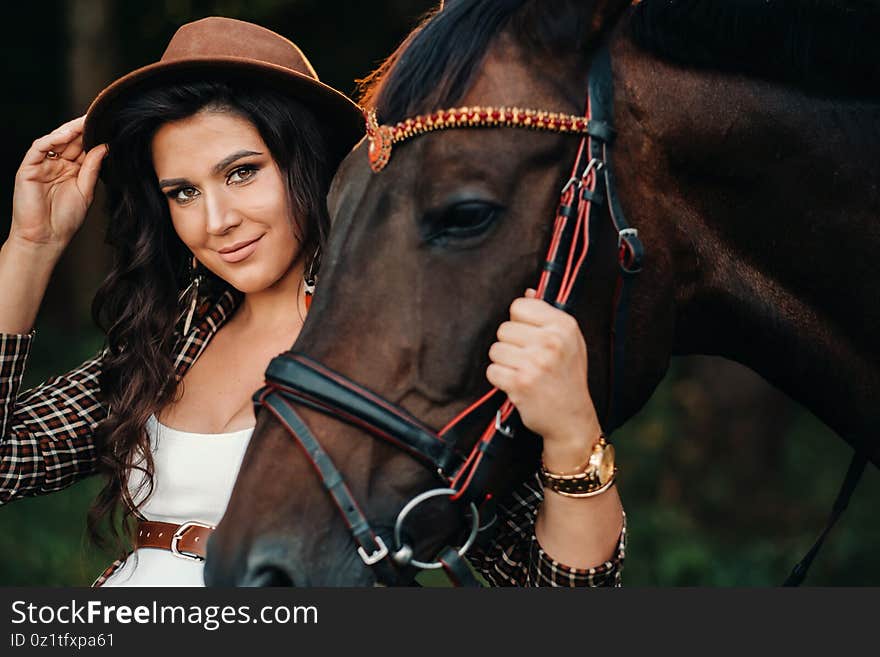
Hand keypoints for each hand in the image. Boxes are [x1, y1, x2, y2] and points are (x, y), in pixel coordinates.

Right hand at [11, 116, 107, 255]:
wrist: (46, 238)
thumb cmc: (66, 219)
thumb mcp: (86, 191)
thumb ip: (92, 168)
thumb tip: (104, 146)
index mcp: (72, 170)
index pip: (83, 148)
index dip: (93, 137)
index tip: (109, 126)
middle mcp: (56, 165)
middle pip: (70, 141)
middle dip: (83, 129)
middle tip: (98, 116)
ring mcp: (42, 165)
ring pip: (55, 140)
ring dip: (70, 130)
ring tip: (85, 121)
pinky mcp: (28, 168)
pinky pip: (39, 148)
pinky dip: (52, 139)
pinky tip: (67, 135)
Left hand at [486, 289, 601, 470]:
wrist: (571, 419)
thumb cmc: (567, 377)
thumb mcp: (568, 342)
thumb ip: (547, 316)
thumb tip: (527, 291)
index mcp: (564, 325)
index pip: (519, 306)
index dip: (519, 323)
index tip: (530, 338)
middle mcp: (552, 341)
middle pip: (504, 328)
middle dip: (510, 345)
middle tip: (529, 361)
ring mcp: (536, 362)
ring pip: (495, 349)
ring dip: (504, 363)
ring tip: (524, 373)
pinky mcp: (520, 383)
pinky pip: (492, 371)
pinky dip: (500, 380)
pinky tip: (518, 386)